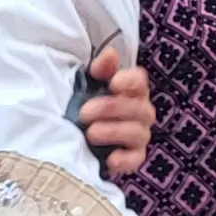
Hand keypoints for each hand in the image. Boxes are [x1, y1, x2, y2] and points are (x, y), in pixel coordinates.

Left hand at [80, 52, 154, 177]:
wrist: (75, 135)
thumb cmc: (85, 104)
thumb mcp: (88, 83)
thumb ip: (100, 69)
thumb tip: (110, 55)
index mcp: (131, 91)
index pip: (140, 81)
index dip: (130, 81)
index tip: (113, 84)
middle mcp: (141, 112)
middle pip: (139, 108)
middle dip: (111, 109)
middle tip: (84, 112)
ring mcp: (139, 136)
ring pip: (138, 133)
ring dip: (114, 132)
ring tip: (90, 133)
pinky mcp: (132, 158)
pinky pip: (136, 160)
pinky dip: (125, 160)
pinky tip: (110, 159)